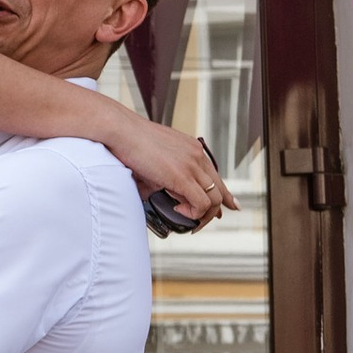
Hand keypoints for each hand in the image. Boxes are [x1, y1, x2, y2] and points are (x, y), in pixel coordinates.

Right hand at [118, 117, 234, 224]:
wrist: (122, 131)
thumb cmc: (130, 142)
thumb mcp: (153, 160)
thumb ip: (159, 177)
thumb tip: (153, 194)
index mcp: (192, 149)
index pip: (215, 175)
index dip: (225, 193)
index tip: (229, 204)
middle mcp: (197, 156)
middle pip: (219, 188)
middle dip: (218, 208)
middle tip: (211, 219)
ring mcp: (192, 165)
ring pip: (214, 199)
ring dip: (203, 215)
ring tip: (189, 220)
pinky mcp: (182, 177)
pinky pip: (201, 203)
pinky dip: (193, 213)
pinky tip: (178, 211)